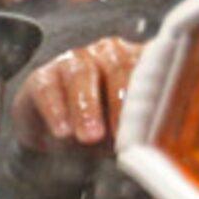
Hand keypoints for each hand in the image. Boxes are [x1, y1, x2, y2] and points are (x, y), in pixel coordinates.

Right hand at [12, 37, 141, 153]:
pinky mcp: (43, 76)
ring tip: (89, 137)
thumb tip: (152, 145)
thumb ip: (143, 131)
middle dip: (118, 102)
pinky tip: (62, 132)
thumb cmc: (102, 128)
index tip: (153, 122)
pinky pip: (48, 89)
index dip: (154, 91)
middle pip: (117, 66)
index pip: (153, 65)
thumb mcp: (128, 131)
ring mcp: (74, 60)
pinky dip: (55, 111)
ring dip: (86, 108)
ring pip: (81, 75)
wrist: (58, 134)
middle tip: (119, 134)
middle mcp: (109, 53)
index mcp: (139, 60)